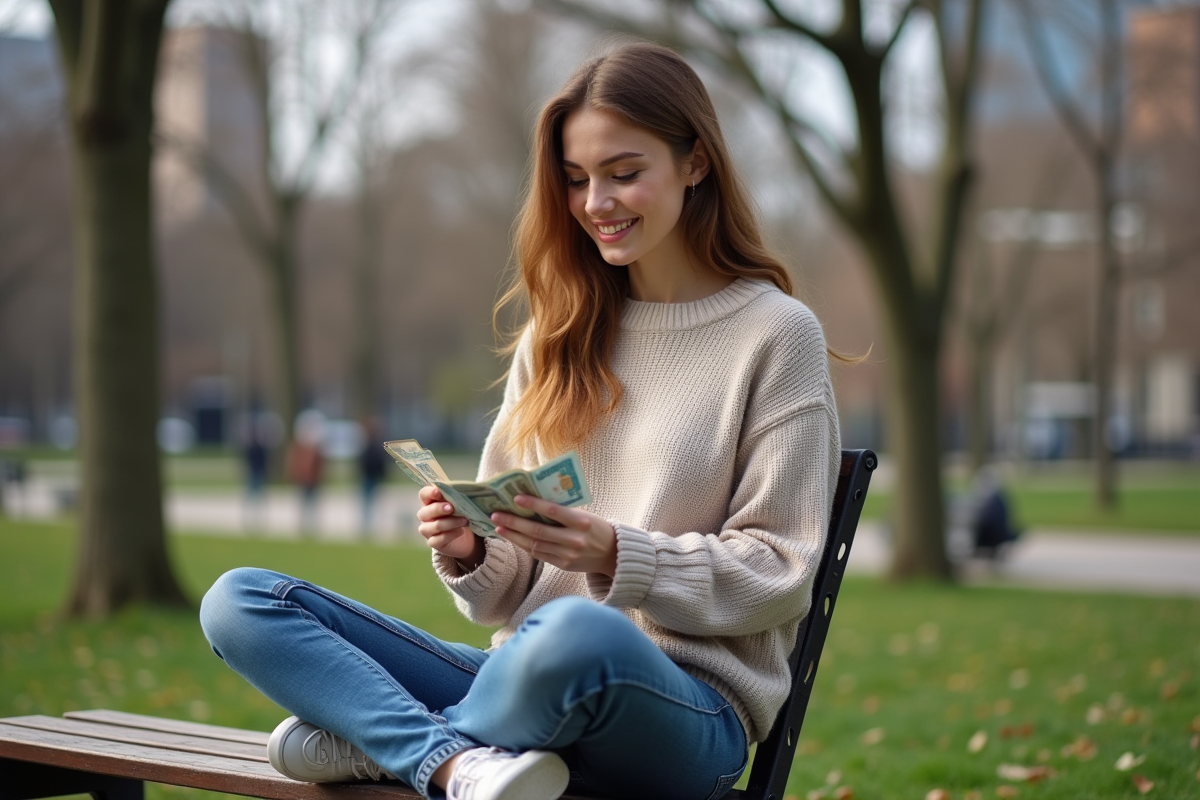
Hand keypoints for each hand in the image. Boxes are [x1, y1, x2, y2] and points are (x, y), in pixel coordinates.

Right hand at [417, 485, 483, 565]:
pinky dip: (451, 535)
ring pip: (434, 526)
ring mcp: (427, 531)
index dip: (429, 492)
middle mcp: (425, 516)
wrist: (465, 537)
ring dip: (450, 522)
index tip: (438, 491)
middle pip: (424, 512)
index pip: (424, 495)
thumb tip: (461, 488)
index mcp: (430, 502)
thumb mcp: (460, 503)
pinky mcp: (433, 543)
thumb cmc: (460, 514)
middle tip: (451, 507)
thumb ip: (457, 496)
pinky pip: (438, 539)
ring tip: (465, 520)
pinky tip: (460, 531)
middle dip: (438, 508)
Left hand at [492, 495, 616, 576]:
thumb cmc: (595, 528)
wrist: (612, 553)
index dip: (533, 505)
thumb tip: (532, 503)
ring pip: (535, 544)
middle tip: (496, 515)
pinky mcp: (564, 565)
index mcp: (581, 521)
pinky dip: (525, 546)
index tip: (515, 498)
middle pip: (538, 530)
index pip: (553, 511)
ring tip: (499, 527)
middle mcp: (574, 539)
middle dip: (515, 522)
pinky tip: (513, 538)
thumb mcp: (584, 515)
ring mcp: (568, 554)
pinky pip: (539, 554)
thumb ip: (562, 511)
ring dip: (514, 536)